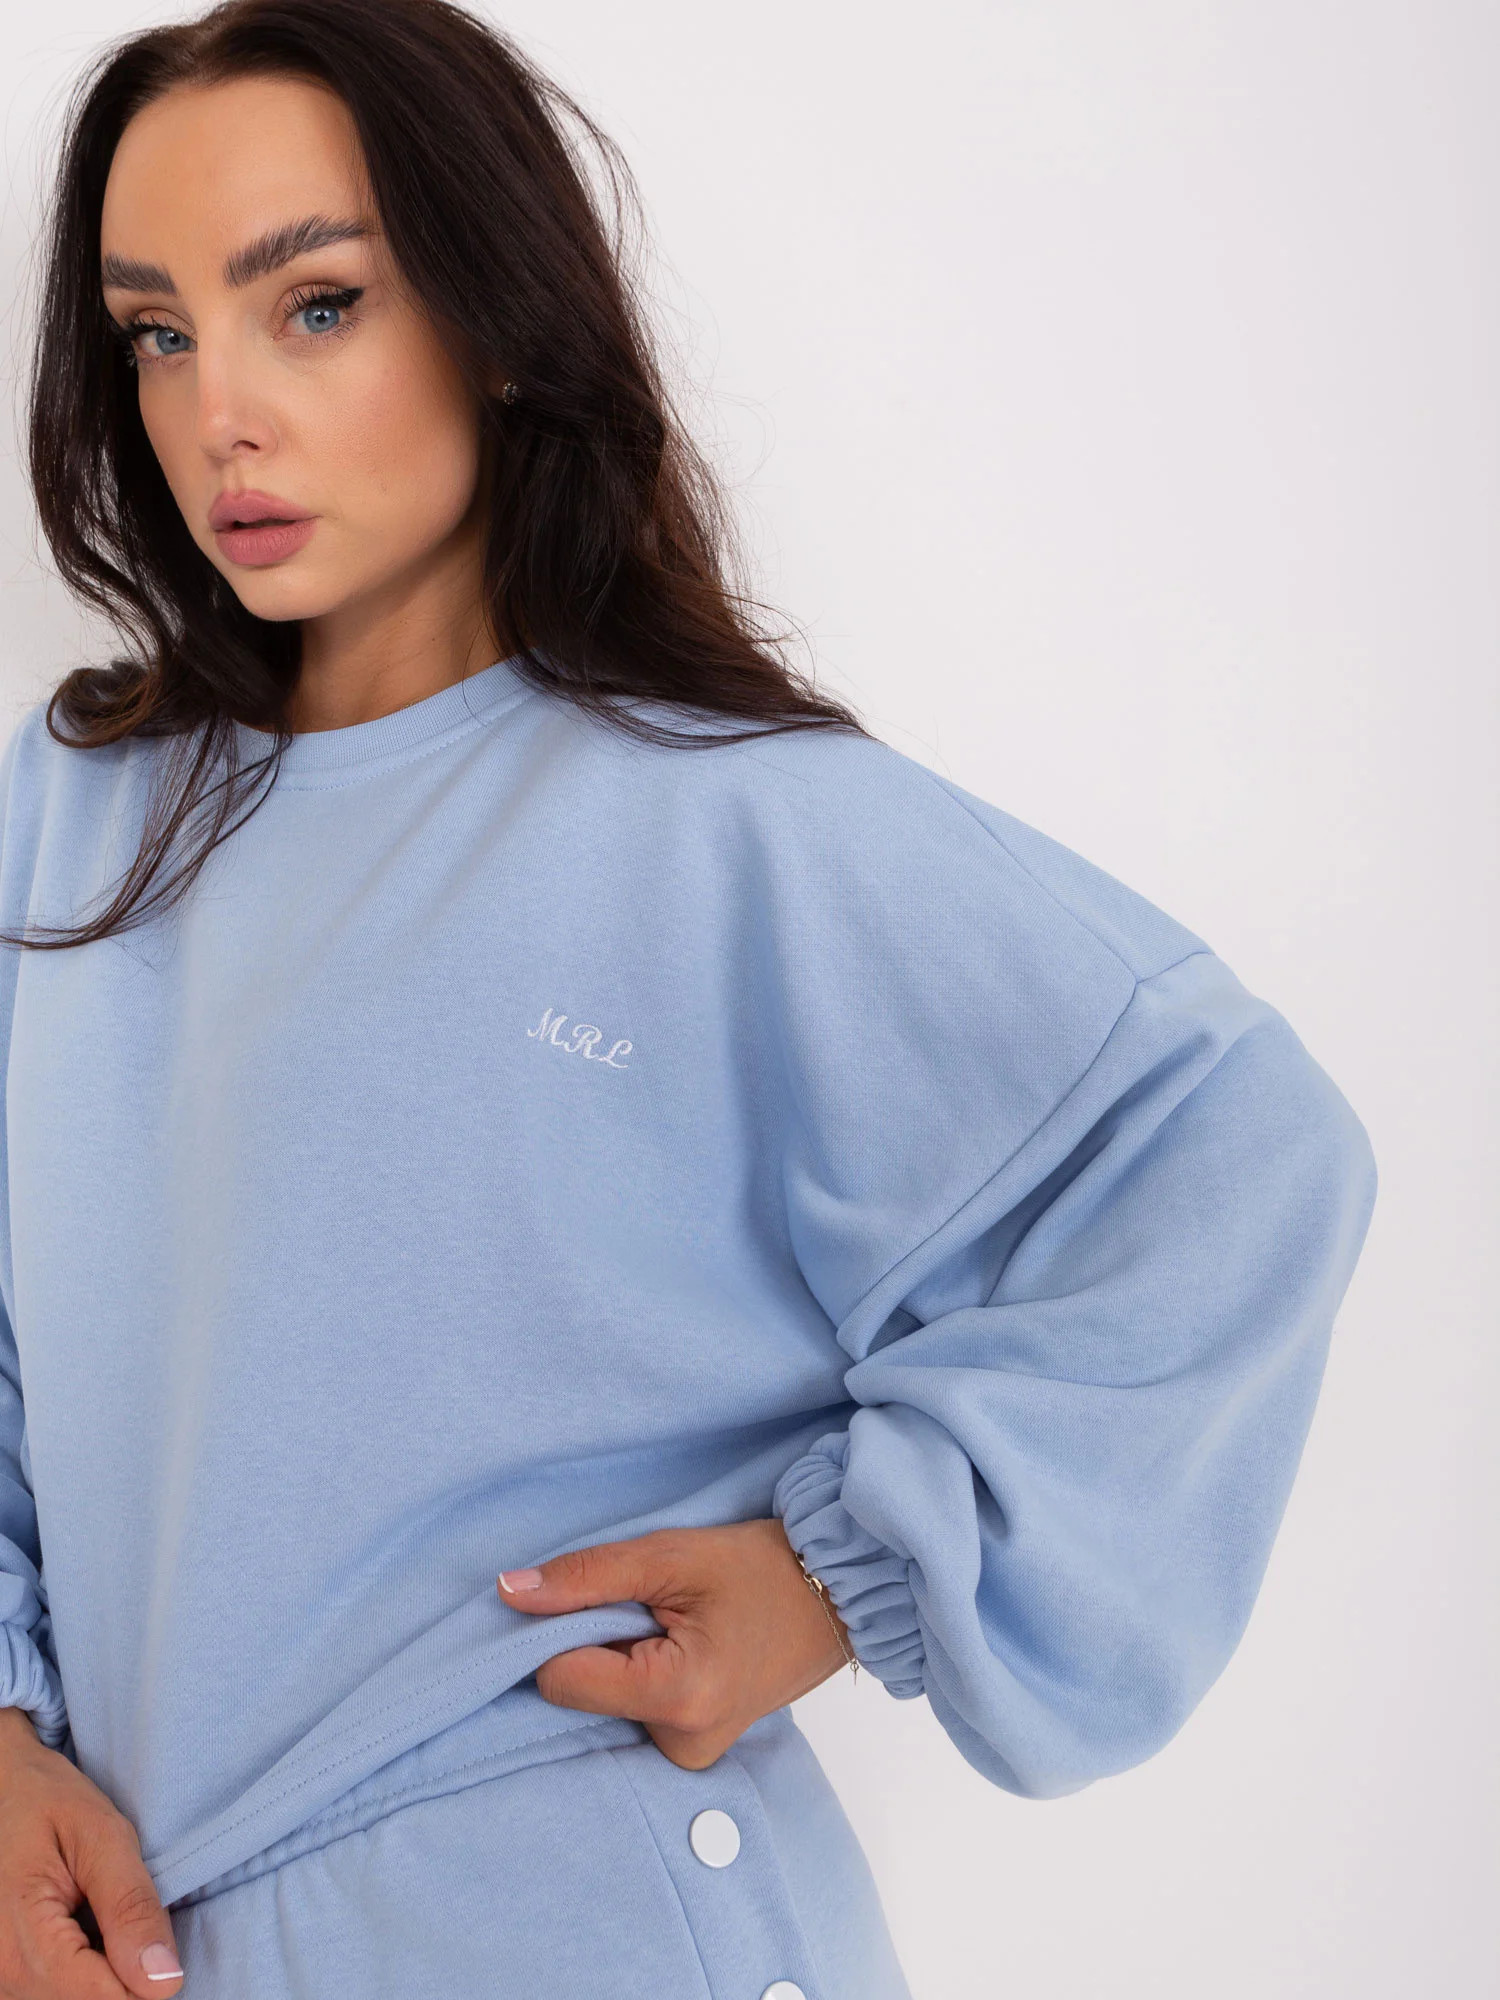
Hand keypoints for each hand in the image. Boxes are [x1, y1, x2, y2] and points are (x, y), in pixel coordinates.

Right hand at [0, 1705, 182, 1998]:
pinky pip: (57, 1993)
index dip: (147, 1982)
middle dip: (126, 1976)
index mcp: (24, 1939)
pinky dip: (84, 1973)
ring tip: (100, 1920)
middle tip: (125, 1917)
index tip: (159, 1944)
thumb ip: (131, 1908)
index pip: (102, 1999)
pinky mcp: (5, 1980)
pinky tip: (87, 1937)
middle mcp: (1, 1975)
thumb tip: (165, 1982)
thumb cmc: (49, 1803)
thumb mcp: (102, 1836)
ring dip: (104, 1974)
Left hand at [496, 1518, 855, 1769]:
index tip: (602, 1597)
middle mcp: (679, 1745)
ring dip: (619, 1660)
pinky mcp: (692, 1751)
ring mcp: (688, 1756)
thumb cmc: (759, 1568)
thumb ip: (585, 1577)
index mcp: (675, 1698)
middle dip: (596, 1645)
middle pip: (580, 1695)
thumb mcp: (669, 1555)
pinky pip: (631, 1714)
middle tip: (652, 1608)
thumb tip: (507, 1593)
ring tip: (673, 1625)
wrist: (834, 1595)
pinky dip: (639, 1676)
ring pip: (603, 1705)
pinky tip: (678, 1647)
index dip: (563, 1629)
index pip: (559, 1679)